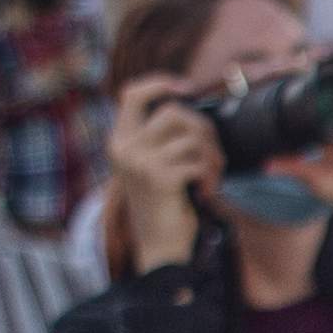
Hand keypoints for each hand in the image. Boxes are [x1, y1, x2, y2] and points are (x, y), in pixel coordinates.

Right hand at [104, 77, 220, 278]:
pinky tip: (206, 191)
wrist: (159, 248)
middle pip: (174, 111)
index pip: (132, 94)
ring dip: (212, 155)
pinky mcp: (158, 178)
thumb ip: (162, 136)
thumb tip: (189, 102)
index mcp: (120, 141)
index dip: (160, 83)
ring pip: (191, 135)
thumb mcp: (155, 164)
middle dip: (204, 129)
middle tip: (213, 155)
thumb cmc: (165, 205)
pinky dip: (210, 175)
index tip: (188, 88)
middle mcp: (124, 148)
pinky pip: (197, 161)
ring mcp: (139, 162)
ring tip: (211, 175)